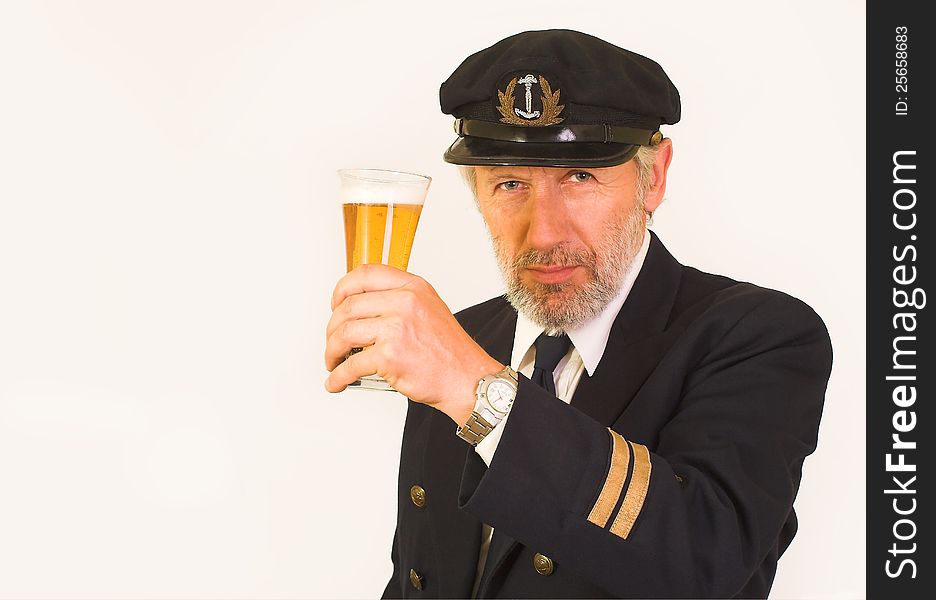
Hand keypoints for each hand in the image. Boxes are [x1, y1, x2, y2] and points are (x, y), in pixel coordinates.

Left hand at [325, 264, 503, 424]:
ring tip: (333, 362)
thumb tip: (362, 308)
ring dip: (332, 351)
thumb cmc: (449, 350)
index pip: (365, 274)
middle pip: (348, 306)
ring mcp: (396, 328)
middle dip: (332, 328)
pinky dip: (338, 376)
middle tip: (333, 341)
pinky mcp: (389, 355)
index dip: (342, 289)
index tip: (336, 304)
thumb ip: (399, 301)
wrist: (466, 378)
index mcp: (413, 287)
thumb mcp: (429, 308)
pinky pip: (351, 365)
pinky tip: (337, 381)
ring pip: (344, 334)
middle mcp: (405, 303)